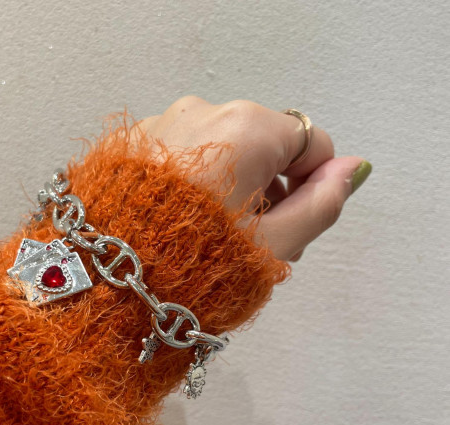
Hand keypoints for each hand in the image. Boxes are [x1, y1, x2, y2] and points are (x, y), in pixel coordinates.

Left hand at [136, 96, 370, 260]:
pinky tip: (177, 226)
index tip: (289, 229)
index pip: (311, 144)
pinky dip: (192, 184)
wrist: (104, 281)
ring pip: (221, 152)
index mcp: (247, 128)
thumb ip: (320, 205)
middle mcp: (203, 111)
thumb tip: (353, 169)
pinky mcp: (132, 145)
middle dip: (269, 193)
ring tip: (212, 241)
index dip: (310, 189)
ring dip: (231, 189)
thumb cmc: (195, 266)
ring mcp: (161, 124)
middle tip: (252, 246)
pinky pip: (182, 156)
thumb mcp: (272, 245)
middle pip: (263, 147)